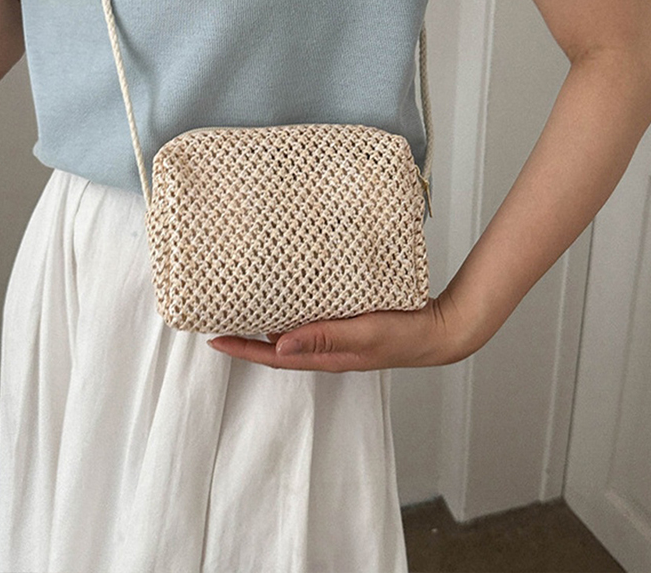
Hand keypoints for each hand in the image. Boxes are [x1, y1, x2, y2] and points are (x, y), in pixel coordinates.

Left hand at [206, 288, 479, 371]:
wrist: (437, 331)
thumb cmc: (403, 336)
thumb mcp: (362, 335)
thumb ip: (324, 337)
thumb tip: (279, 344)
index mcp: (324, 354)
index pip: (272, 356)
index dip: (241, 348)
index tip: (213, 337)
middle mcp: (325, 347)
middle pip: (275, 345)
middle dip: (246, 336)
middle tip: (221, 317)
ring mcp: (336, 336)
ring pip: (292, 330)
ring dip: (267, 321)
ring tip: (245, 304)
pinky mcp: (347, 322)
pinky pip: (312, 317)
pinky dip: (294, 309)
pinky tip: (290, 294)